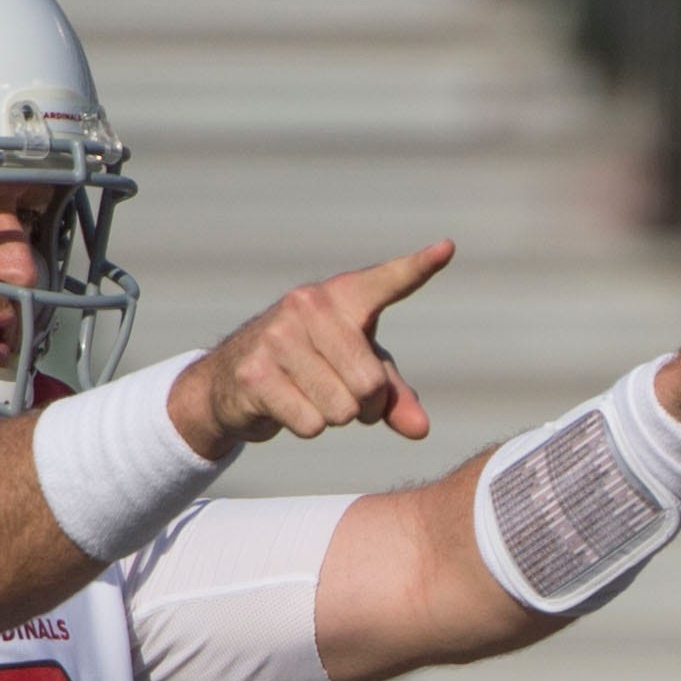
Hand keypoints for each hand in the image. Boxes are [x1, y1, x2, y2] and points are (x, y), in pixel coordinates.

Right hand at [169, 240, 455, 459]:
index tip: (447, 249)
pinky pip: (310, 424)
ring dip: (333, 418)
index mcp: (342, 296)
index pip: (387, 282)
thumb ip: (394, 397)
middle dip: (365, 407)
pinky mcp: (255, 373)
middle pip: (369, 384)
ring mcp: (278, 337)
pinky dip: (305, 426)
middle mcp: (309, 305)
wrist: (233, 380)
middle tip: (343, 395)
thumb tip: (420, 430)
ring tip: (310, 396)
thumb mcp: (358, 373)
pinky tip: (285, 404)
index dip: (417, 268)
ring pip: (341, 410)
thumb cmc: (311, 367)